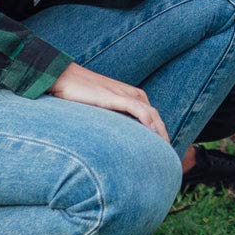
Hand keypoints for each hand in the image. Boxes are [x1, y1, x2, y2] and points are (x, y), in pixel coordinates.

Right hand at [49, 63, 169, 141]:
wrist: (65, 77)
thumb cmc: (80, 93)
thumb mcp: (102, 107)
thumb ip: (113, 118)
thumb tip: (116, 139)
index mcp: (132, 96)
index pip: (152, 117)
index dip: (159, 133)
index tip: (162, 152)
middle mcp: (132, 94)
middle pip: (156, 117)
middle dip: (163, 135)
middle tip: (168, 157)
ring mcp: (124, 94)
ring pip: (151, 114)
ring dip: (160, 132)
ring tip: (164, 150)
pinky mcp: (115, 97)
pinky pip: (138, 109)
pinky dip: (148, 121)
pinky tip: (152, 133)